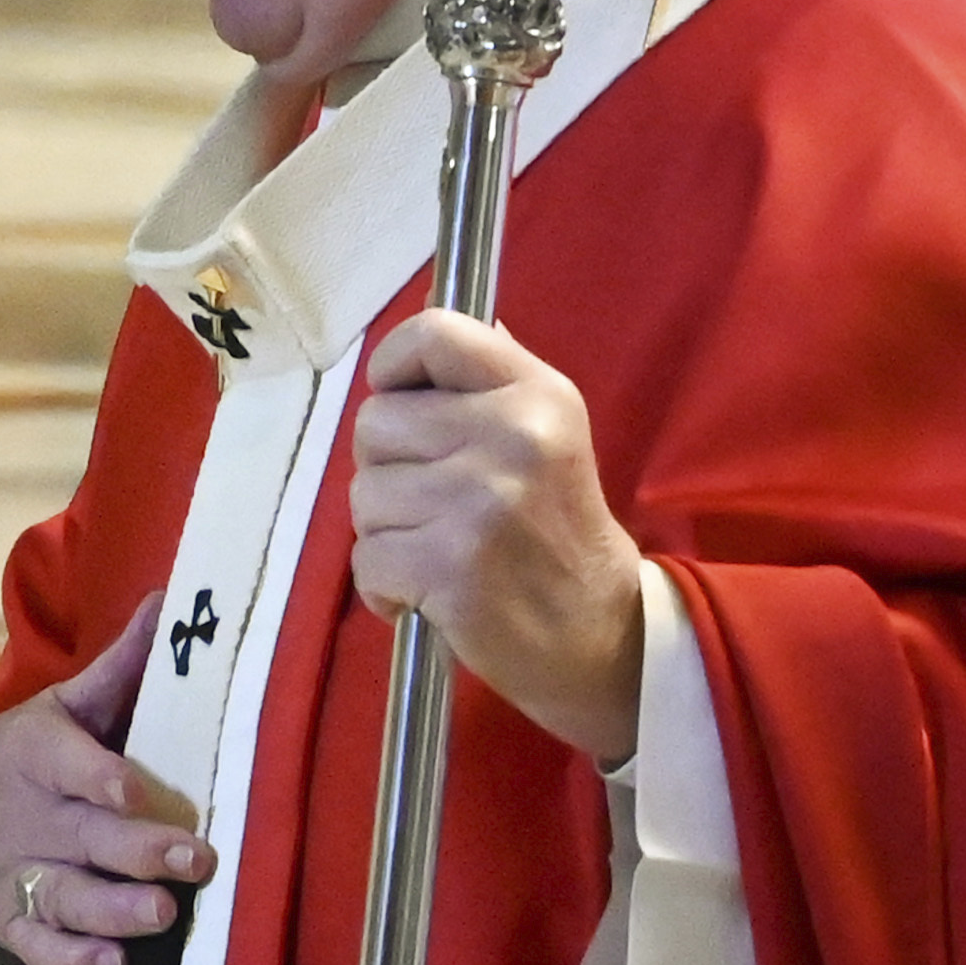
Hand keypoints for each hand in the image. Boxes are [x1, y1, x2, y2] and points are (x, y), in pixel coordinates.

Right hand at [0, 596, 217, 964]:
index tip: (135, 791)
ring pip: (66, 895)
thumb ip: (119, 668)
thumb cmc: (32, 755)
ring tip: (163, 914)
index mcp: (35, 753)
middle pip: (82, 836)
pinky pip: (39, 947)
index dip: (98, 777)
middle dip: (136, 851)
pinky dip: (72, 960)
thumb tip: (174, 598)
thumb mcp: (62, 707)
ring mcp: (16, 874)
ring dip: (114, 909)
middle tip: (193, 861)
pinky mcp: (12, 921)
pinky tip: (114, 964)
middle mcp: (25, 817)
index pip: (65, 763)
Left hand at [350, 309, 644, 763]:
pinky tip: (426, 593)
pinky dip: (384, 585)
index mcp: (536, 394)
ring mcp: (476, 501)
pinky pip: (366, 558)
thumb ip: (487, 384)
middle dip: (388, 468)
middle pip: (375, 422)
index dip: (395, 366)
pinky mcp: (447, 564)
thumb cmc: (559, 532)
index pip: (433, 334)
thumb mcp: (548, 436)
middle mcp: (511, 436)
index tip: (403, 403)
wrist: (601, 634)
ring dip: (386, 531)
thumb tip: (427, 329)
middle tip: (435, 504)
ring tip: (439, 550)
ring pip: (364, 494)